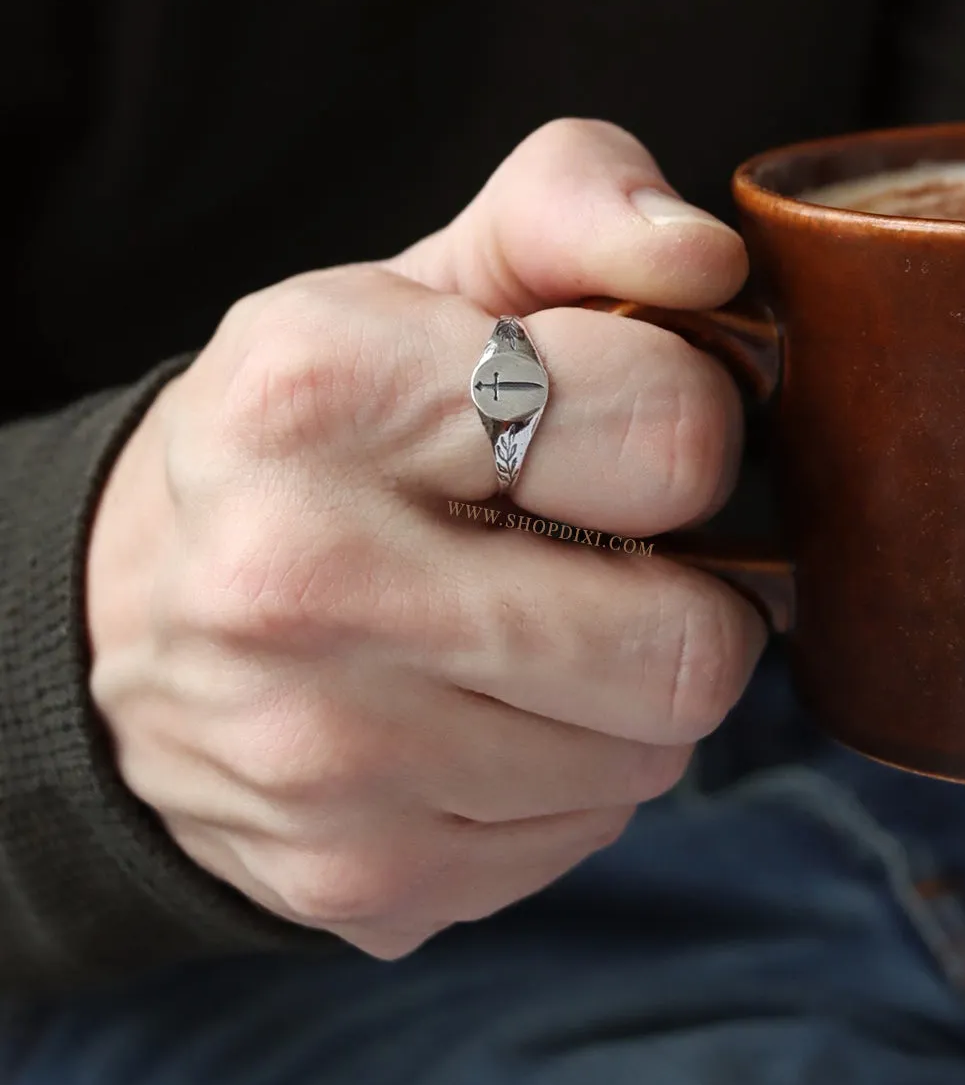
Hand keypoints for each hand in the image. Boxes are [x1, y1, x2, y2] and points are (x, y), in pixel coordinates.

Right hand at [85, 119, 766, 958]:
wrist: (136, 617)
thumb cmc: (322, 434)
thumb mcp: (426, 283)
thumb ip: (572, 208)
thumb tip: (708, 259)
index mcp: (326, 391)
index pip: (673, 435)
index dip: (685, 431)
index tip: (616, 440)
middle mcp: (301, 585)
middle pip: (689, 647)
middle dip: (685, 598)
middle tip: (605, 561)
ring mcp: (327, 759)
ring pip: (651, 758)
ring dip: (625, 695)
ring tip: (532, 635)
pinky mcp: (360, 876)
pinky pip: (583, 835)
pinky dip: (564, 776)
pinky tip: (479, 716)